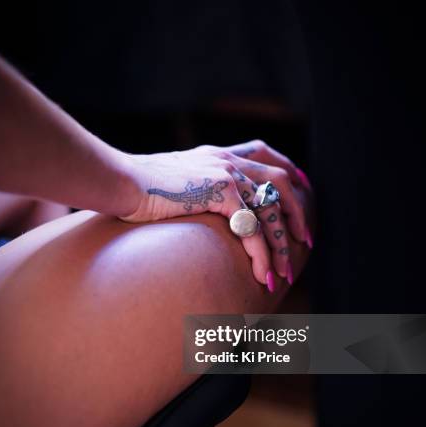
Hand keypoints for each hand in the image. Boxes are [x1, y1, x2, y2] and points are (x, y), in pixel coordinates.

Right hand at [120, 140, 312, 287]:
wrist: (120, 182)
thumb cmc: (136, 187)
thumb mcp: (173, 181)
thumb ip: (194, 186)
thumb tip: (195, 204)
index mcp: (217, 155)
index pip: (263, 153)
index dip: (289, 169)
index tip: (303, 186)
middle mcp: (226, 159)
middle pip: (279, 180)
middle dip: (296, 212)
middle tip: (305, 239)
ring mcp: (225, 173)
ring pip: (270, 209)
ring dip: (281, 244)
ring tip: (284, 273)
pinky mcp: (219, 192)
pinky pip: (252, 227)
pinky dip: (262, 253)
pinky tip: (263, 274)